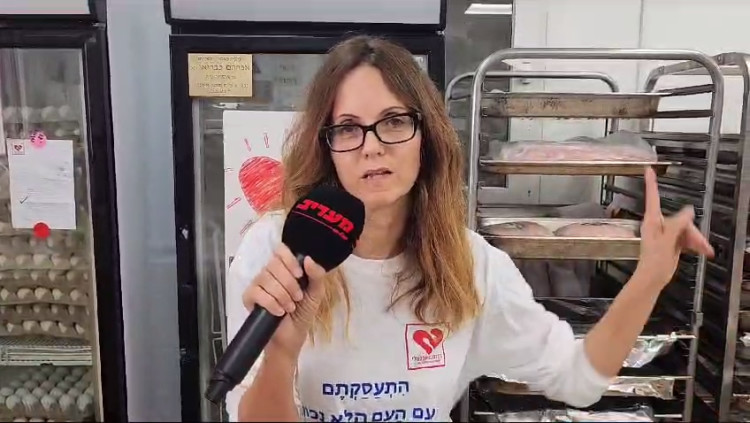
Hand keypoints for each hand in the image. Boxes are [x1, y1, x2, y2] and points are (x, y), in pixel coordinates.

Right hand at [242, 244, 327, 361]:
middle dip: (289, 283)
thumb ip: (316, 276)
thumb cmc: (303, 313)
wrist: (292, 336)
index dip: (289, 260)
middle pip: (273, 264)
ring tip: (289, 307)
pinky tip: (278, 312)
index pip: (281, 250)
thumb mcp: (316, 294)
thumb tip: (308, 259)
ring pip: (265, 278)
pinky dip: (270, 303)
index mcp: (286, 268)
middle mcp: (270, 273)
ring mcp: (258, 284)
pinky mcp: (249, 297)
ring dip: (282, 295)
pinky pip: (256, 292)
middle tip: (297, 298)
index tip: (299, 275)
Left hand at [636, 167, 713, 287]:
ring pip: (686, 229)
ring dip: (696, 239)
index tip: (648, 169)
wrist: (652, 278)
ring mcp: (665, 233)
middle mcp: (658, 224)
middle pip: (680, 219)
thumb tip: (688, 210)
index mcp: (652, 220)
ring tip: (705, 250)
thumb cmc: (654, 260)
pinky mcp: (671, 242)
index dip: (651, 182)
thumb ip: (677, 224)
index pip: (653, 196)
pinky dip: (694, 243)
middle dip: (692, 230)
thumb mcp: (667, 240)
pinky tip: (703, 250)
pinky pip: (686, 238)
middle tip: (701, 243)